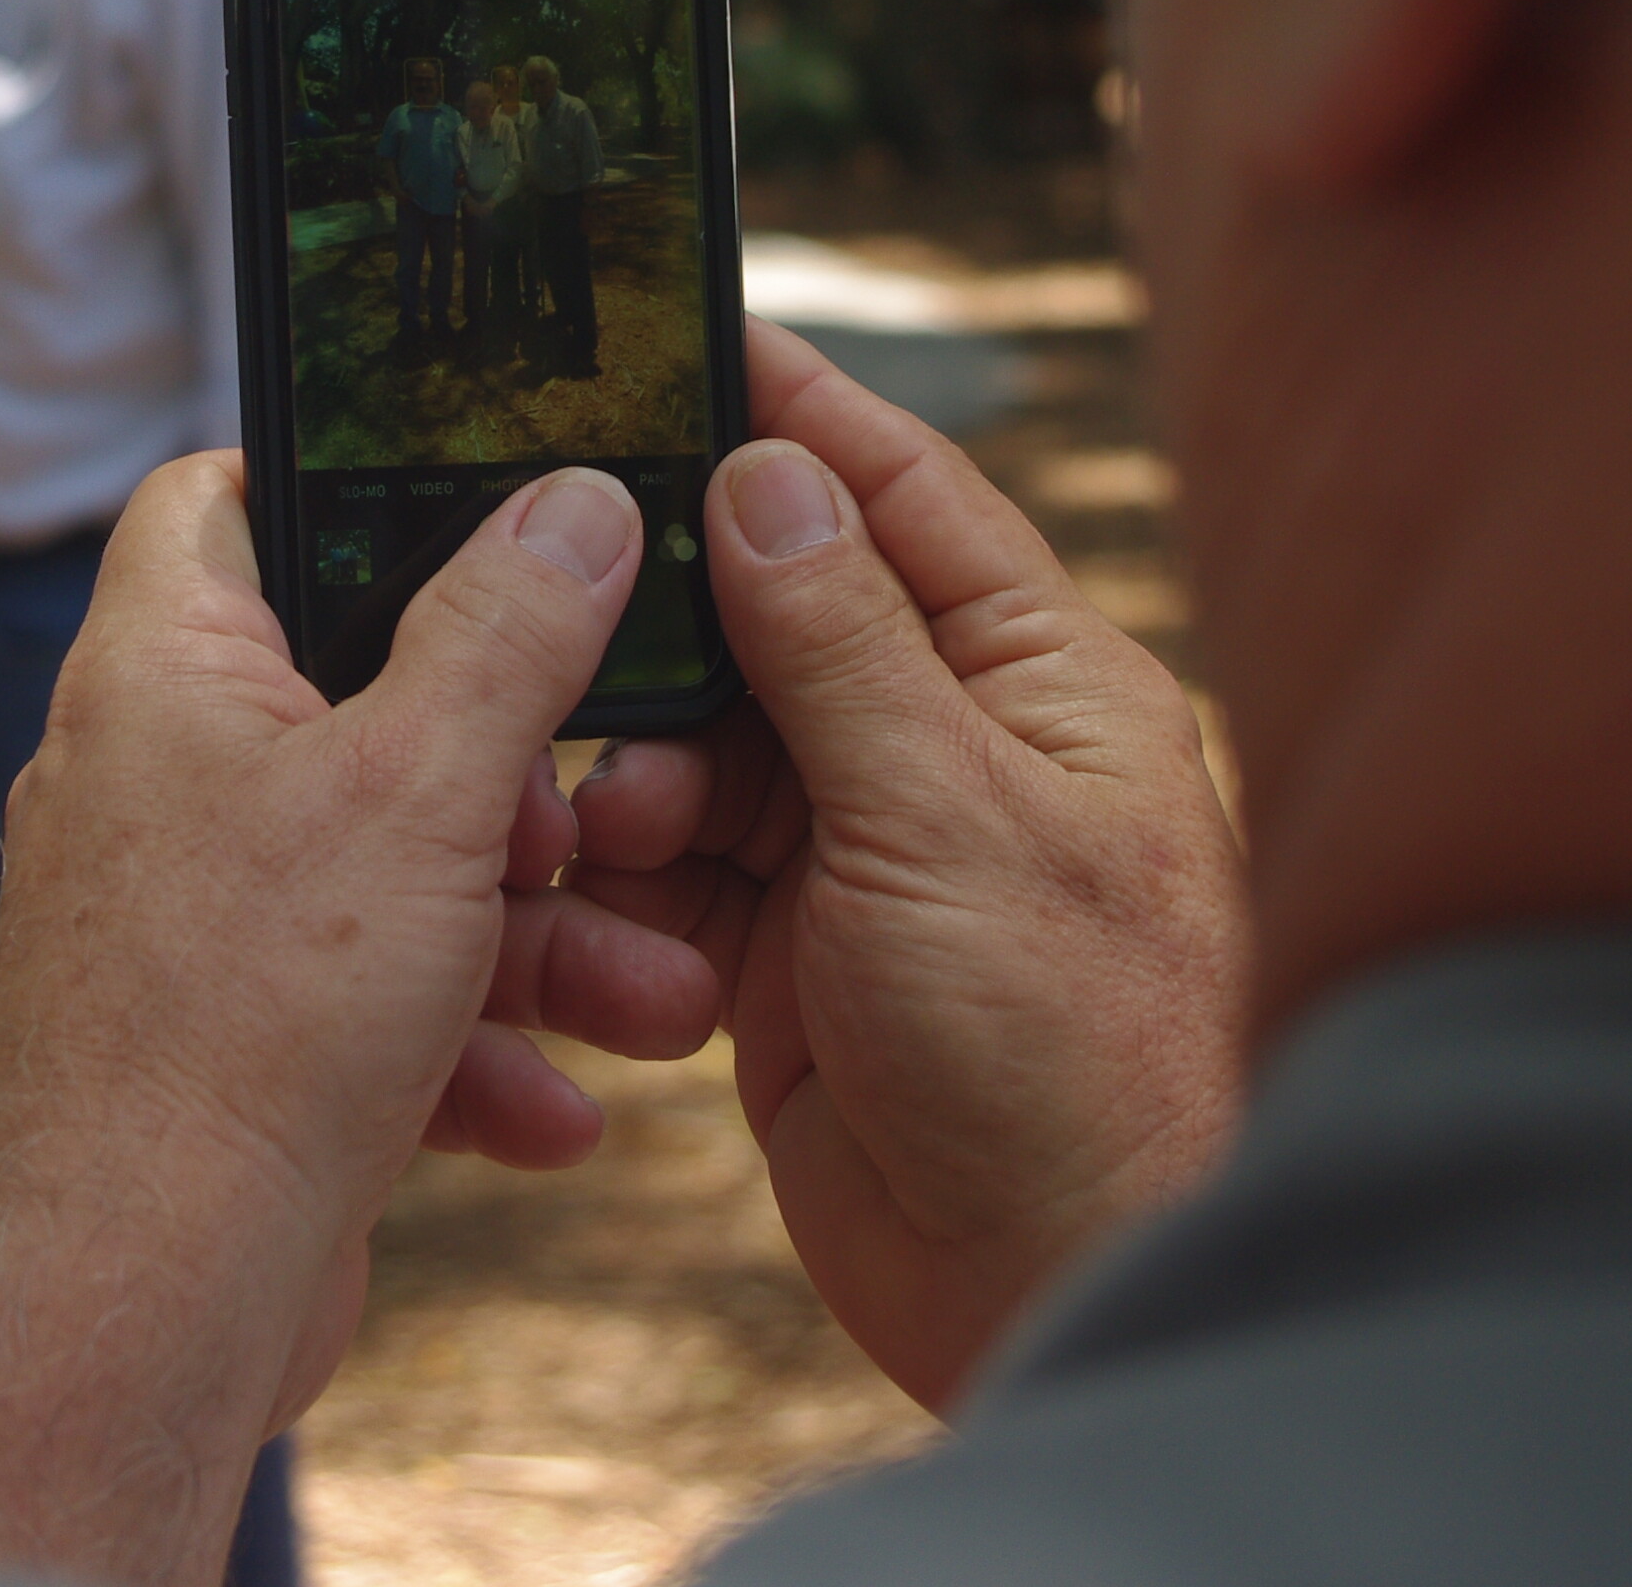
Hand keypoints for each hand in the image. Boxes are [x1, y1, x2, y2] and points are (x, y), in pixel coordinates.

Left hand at [0, 455, 719, 1586]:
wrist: (136, 1302)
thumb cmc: (236, 1025)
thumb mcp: (419, 789)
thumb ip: (509, 634)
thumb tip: (578, 501)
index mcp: (164, 670)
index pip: (225, 497)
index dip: (346, 475)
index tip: (485, 509)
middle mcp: (160, 778)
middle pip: (365, 703)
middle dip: (520, 778)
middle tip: (602, 820)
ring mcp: (191, 919)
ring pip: (394, 877)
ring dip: (535, 939)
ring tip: (655, 996)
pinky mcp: (230, 1046)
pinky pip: (372, 1009)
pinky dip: (470, 1048)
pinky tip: (559, 1109)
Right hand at [570, 317, 1250, 1409]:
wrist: (1069, 1294)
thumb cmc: (1071, 1053)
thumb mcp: (946, 813)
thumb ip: (840, 640)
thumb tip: (767, 469)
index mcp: (1038, 681)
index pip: (903, 497)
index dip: (795, 415)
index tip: (684, 336)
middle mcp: (952, 750)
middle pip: (777, 618)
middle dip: (671, 618)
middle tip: (559, 597)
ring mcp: (870, 859)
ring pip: (707, 749)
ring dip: (637, 771)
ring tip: (604, 818)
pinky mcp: (794, 966)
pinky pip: (679, 877)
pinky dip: (628, 883)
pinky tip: (594, 897)